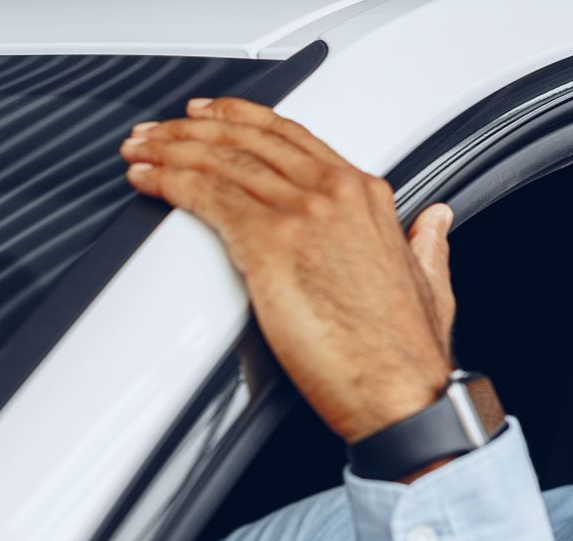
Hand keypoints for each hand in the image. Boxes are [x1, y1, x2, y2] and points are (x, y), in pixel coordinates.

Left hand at [120, 97, 457, 441]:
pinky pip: (208, 197)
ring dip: (171, 151)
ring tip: (139, 152)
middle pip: (249, 139)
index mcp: (366, 198)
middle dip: (193, 129)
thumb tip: (434, 222)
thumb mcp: (431, 283)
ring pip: (222, 161)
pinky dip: (171, 182)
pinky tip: (149, 181)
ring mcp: (302, 214)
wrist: (402, 392)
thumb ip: (426, 244)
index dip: (243, 120)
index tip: (211, 116)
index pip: (292, 137)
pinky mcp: (271, 246)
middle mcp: (334, 194)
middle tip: (157, 131)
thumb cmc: (406, 355)